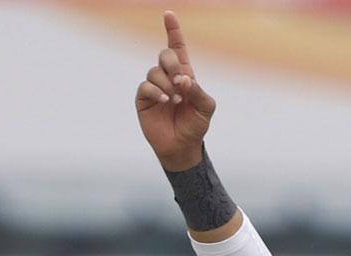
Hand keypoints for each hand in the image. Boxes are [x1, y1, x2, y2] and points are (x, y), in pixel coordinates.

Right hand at [135, 11, 216, 171]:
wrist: (182, 146)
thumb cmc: (196, 125)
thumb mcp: (206, 108)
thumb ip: (198, 91)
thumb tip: (182, 78)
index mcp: (184, 75)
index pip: (177, 48)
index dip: (173, 30)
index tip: (169, 14)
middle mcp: (167, 77)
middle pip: (164, 54)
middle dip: (172, 64)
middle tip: (181, 82)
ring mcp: (154, 86)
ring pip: (154, 71)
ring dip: (167, 83)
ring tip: (176, 100)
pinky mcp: (143, 97)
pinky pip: (146, 85)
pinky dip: (157, 91)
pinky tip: (165, 100)